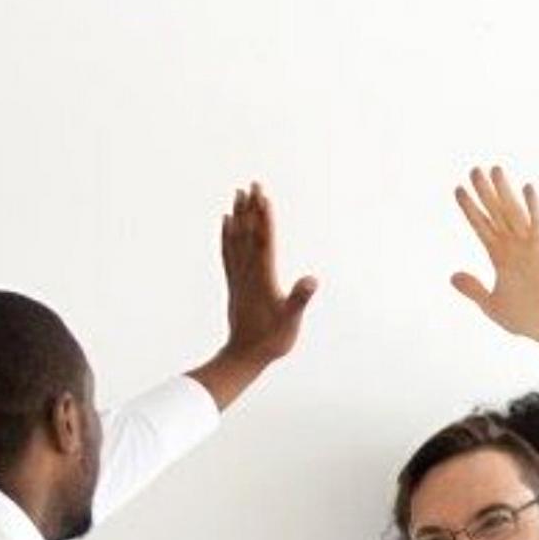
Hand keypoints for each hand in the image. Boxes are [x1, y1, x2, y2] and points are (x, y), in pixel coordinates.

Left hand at [220, 180, 318, 353]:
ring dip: (238, 215)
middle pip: (248, 233)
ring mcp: (238, 277)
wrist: (244, 355)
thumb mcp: (290, 322)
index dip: (265, 218)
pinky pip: (228, 252)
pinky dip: (226, 235)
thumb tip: (312, 279)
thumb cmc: (272, 341)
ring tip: (238, 194)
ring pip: (236, 239)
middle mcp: (247, 273)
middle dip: (251, 208)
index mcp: (263, 278)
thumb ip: (299, 299)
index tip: (264, 196)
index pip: (264, 241)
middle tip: (252, 183)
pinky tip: (226, 222)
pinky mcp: (234, 283)